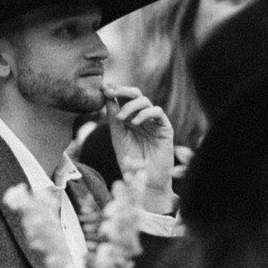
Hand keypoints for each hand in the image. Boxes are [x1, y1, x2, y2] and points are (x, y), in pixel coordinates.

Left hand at [102, 85, 175, 208]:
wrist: (146, 181)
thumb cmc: (131, 161)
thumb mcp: (118, 137)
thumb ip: (113, 119)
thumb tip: (106, 97)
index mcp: (129, 118)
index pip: (123, 98)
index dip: (114, 90)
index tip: (102, 87)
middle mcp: (142, 117)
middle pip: (135, 94)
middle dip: (121, 90)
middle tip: (109, 92)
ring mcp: (154, 122)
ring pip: (145, 100)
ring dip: (130, 105)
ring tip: (121, 118)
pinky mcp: (165, 128)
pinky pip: (157, 112)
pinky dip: (145, 113)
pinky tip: (136, 122)